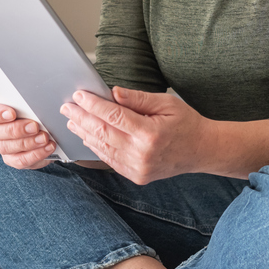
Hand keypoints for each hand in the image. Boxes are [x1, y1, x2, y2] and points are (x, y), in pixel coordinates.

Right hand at [0, 100, 55, 169]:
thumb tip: (38, 101)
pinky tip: (48, 147)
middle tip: (34, 126)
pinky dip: (35, 154)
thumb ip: (29, 102)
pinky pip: (20, 160)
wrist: (47, 131)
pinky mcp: (13, 159)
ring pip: (7, 147)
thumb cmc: (35, 113)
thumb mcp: (33, 104)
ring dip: (28, 143)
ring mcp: (3, 146)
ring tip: (44, 138)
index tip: (12, 113)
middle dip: (16, 129)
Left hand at [59, 87, 211, 183]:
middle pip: (103, 133)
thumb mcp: (166, 103)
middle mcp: (142, 154)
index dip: (93, 105)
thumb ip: (138, 98)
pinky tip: (88, 136)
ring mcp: (138, 168)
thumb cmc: (186, 123)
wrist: (202, 151)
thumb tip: (112, 93)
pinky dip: (96, 147)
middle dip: (82, 118)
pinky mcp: (136, 176)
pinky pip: (110, 160)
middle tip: (67, 107)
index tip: (79, 95)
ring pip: (103, 148)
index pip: (113, 116)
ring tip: (72, 120)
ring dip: (85, 133)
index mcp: (150, 134)